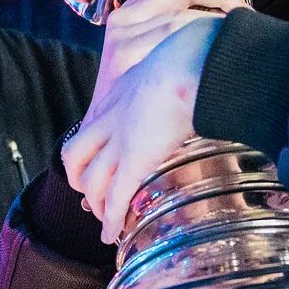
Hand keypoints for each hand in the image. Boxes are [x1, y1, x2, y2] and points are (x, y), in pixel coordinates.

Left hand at [64, 16, 220, 244]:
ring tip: (105, 220)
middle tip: (94, 195)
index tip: (102, 161)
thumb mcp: (179, 59)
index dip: (93, 148)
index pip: (95, 125)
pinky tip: (112, 236)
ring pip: (91, 180)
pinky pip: (116, 196)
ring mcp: (120, 140)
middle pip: (76, 154)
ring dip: (96, 203)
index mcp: (122, 91)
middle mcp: (112, 117)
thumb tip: (212, 73)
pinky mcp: (134, 160)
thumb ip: (184, 72)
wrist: (191, 60)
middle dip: (81, 179)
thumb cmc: (196, 53)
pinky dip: (111, 219)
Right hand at [93, 0, 247, 102]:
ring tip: (237, 29)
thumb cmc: (139, 94)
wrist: (107, 128)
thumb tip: (221, 15)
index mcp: (132, 10)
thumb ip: (173, 29)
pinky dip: (199, 35)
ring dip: (214, 17)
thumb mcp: (151, 53)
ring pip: (180, 14)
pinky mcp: (123, 55)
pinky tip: (216, 45)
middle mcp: (124, 18)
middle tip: (242, 8)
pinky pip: (171, 34)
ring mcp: (122, 36)